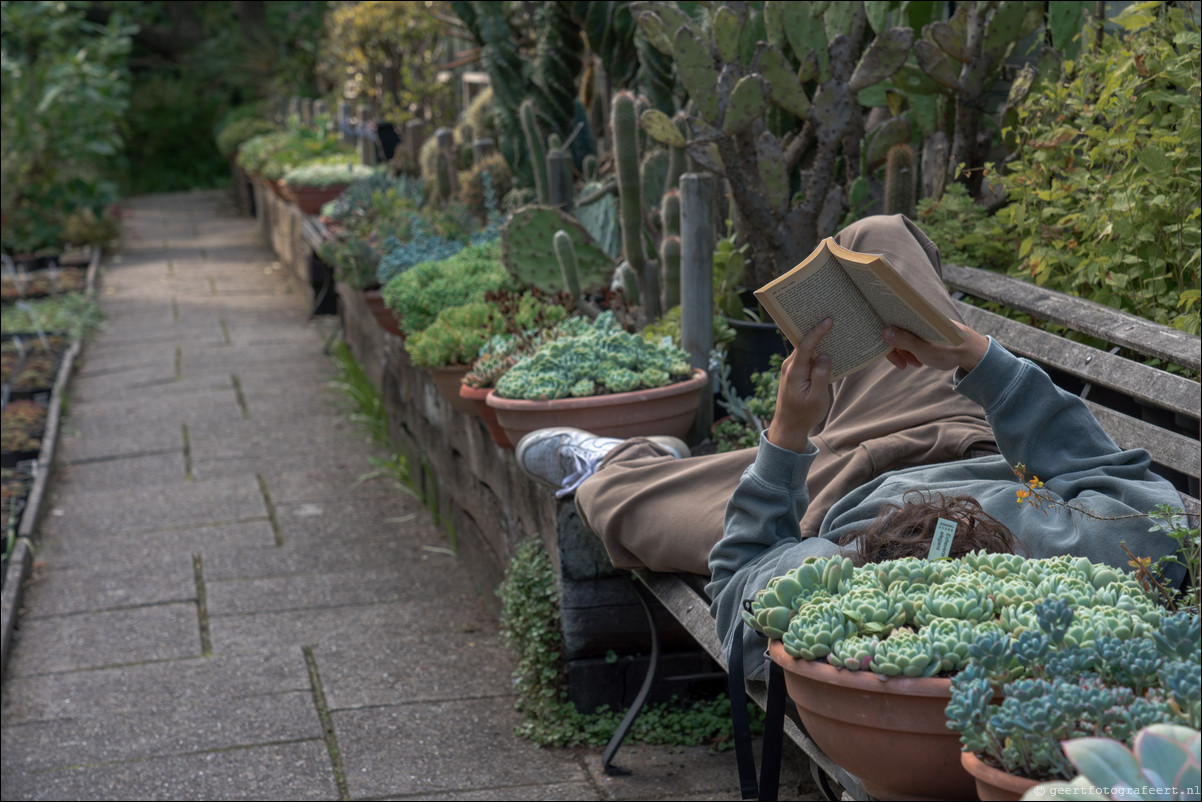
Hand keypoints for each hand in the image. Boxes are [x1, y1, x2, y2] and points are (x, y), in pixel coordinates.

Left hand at [765, 318, 832, 452]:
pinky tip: (829, 348)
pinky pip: (807, 357)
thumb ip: (821, 376)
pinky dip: (817, 351)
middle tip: (832, 315)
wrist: (788, 426)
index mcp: (795, 371)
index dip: (817, 332)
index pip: (805, 346)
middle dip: (817, 330)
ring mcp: (791, 368)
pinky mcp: (795, 372)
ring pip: (806, 349)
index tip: (828, 320)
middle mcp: (790, 366)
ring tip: (833, 328)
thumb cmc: (804, 414)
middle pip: (804, 343)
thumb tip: (825, 356)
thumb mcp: (817, 398)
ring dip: (818, 340)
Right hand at [883, 321, 989, 372]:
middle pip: (898, 330)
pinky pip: (915, 339)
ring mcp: (925, 325)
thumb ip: (905, 341)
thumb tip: (884, 332)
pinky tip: (919, 361)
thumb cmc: (951, 350)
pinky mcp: (929, 332)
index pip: (893, 319)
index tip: (885, 350)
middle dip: (897, 349)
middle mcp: (920, 317)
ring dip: (906, 352)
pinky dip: (913, 350)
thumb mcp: (925, 349)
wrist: (975, 353)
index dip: (886, 334)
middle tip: (900, 364)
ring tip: (913, 364)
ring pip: (906, 336)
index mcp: (919, 316)